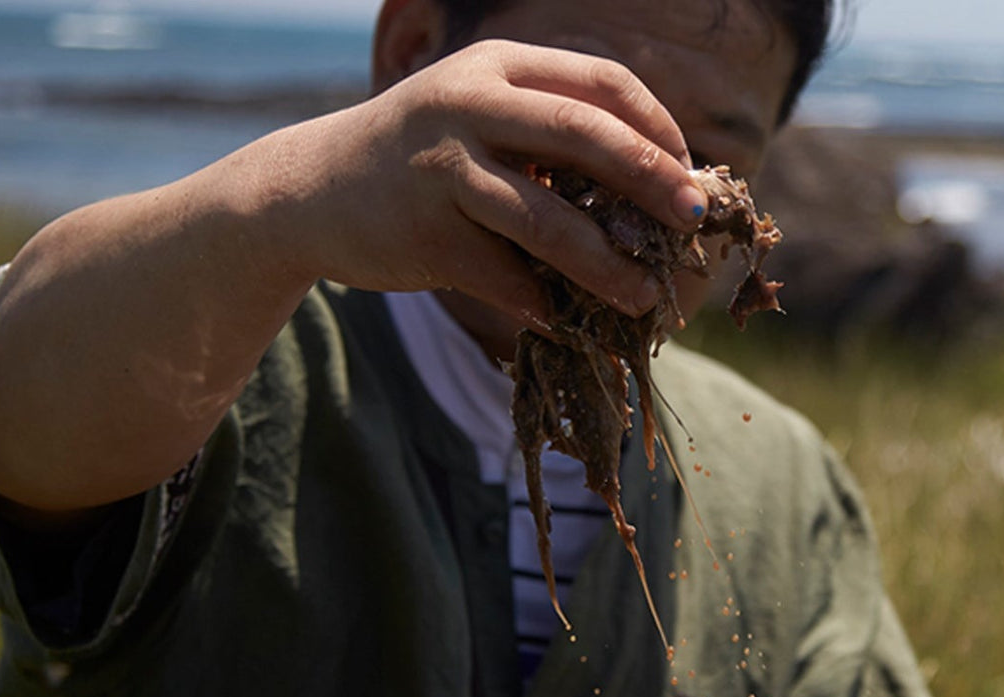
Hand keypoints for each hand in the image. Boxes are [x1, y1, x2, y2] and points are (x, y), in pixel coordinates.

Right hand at [276, 39, 708, 325]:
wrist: (310, 192)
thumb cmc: (417, 162)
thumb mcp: (476, 118)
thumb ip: (545, 136)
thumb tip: (648, 192)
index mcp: (497, 67)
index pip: (602, 84)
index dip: (657, 129)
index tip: (688, 174)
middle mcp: (470, 104)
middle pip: (585, 136)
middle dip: (652, 181)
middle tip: (692, 220)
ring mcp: (444, 169)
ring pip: (547, 220)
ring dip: (605, 266)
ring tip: (642, 295)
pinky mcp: (426, 235)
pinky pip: (505, 278)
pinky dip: (542, 305)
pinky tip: (564, 321)